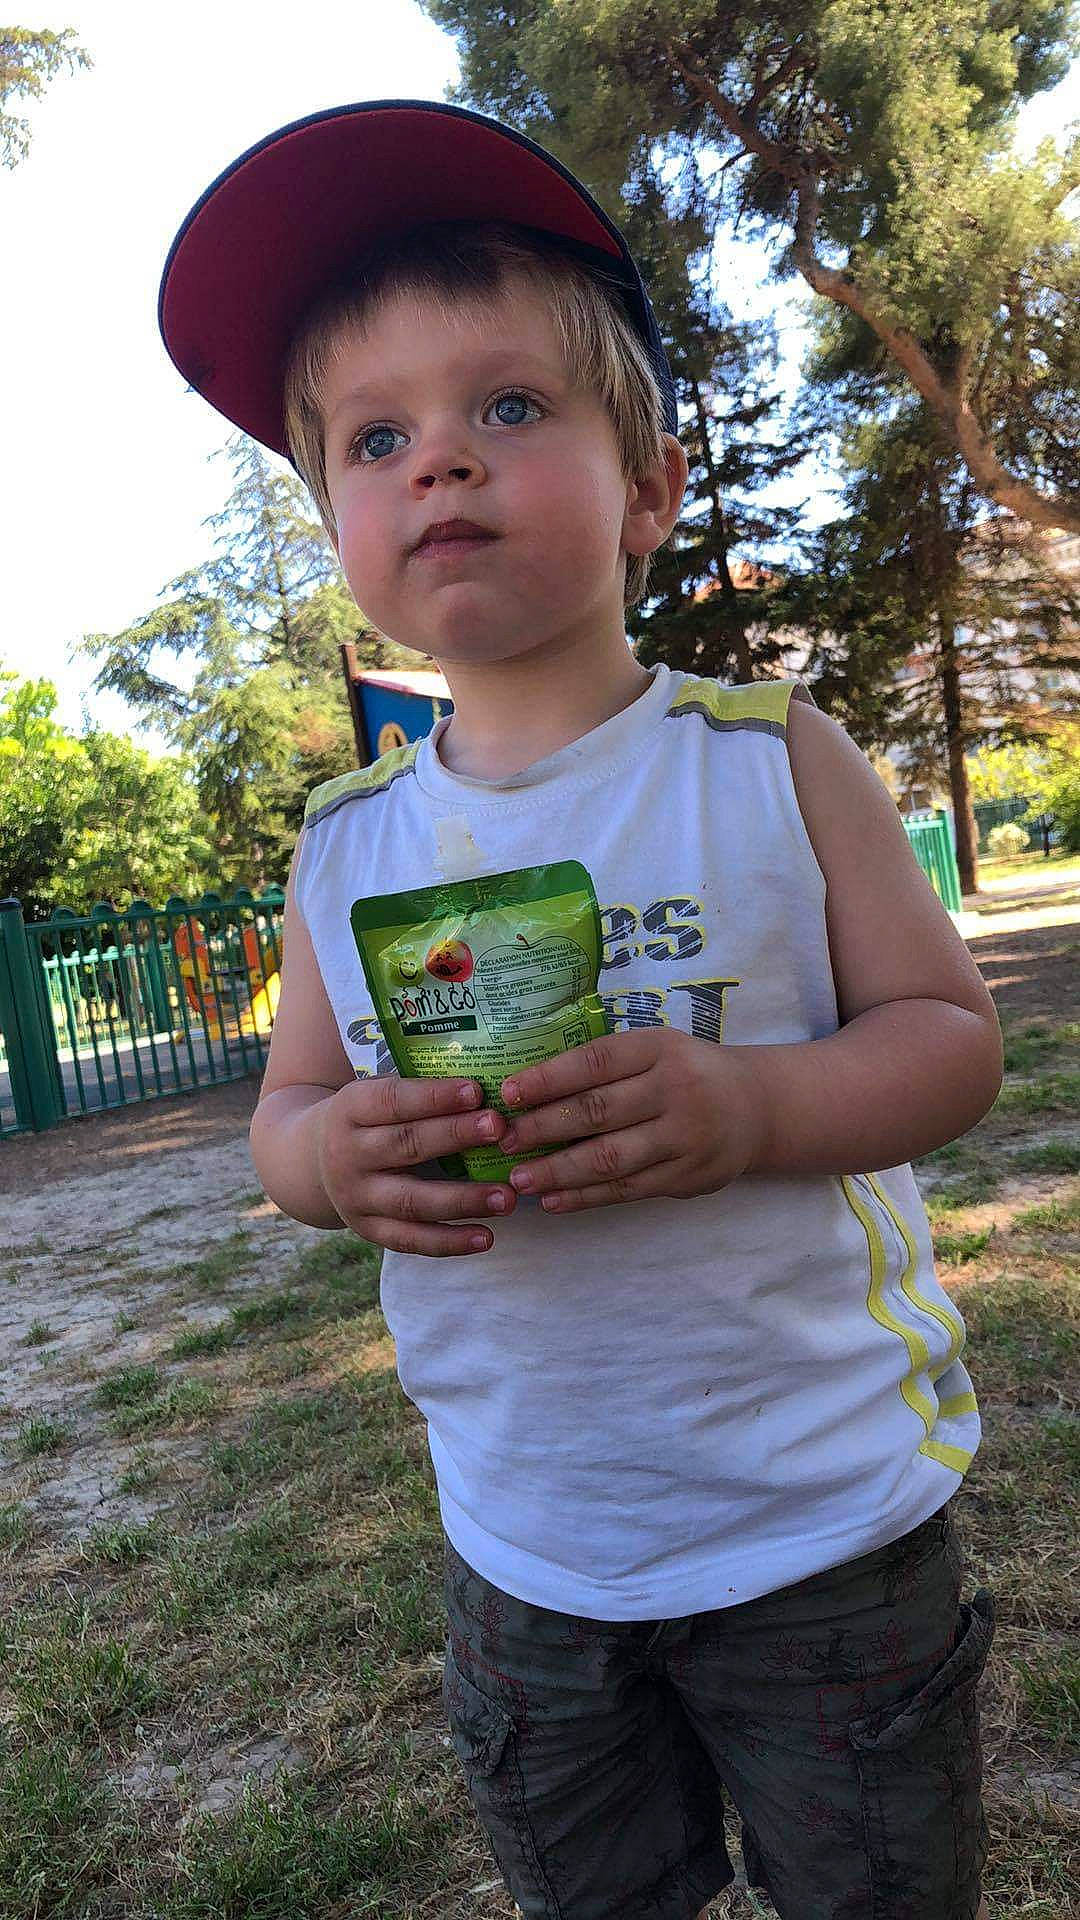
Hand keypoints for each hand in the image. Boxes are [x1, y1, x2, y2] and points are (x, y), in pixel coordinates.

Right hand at [315, 1076, 514, 1255]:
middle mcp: (348, 1154)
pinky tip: (487, 1237)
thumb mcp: (376, 1094)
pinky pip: (411, 1240)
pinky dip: (450, 1242)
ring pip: (412, 1201)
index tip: (476, 1091)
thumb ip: (419, 1090)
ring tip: (506, 1197)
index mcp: (350, 1109)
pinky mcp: (369, 1230)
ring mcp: (357, 1197)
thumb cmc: (370, 1118)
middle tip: (499, 1129)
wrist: (314, 1160)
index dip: (434, 1097)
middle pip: (406, 1146)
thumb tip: (488, 1085)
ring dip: (463, 1200)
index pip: (393, 1100)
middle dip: (455, 1136)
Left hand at [497, 1030, 766, 1212]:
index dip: (548, 1078)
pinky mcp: (687, 1177)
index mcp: (659, 1049)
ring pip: (610, 1158)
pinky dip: (586, 1197)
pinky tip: (553, 1200)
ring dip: (558, 1171)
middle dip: (544, 1128)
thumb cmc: (687, 1072)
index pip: (595, 1062)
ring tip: (519, 1179)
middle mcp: (675, 1090)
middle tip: (503, 1142)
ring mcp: (684, 1137)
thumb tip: (528, 1090)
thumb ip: (605, 1065)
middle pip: (598, 1111)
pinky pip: (628, 1190)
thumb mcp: (656, 1049)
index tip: (509, 1093)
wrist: (757, 1107)